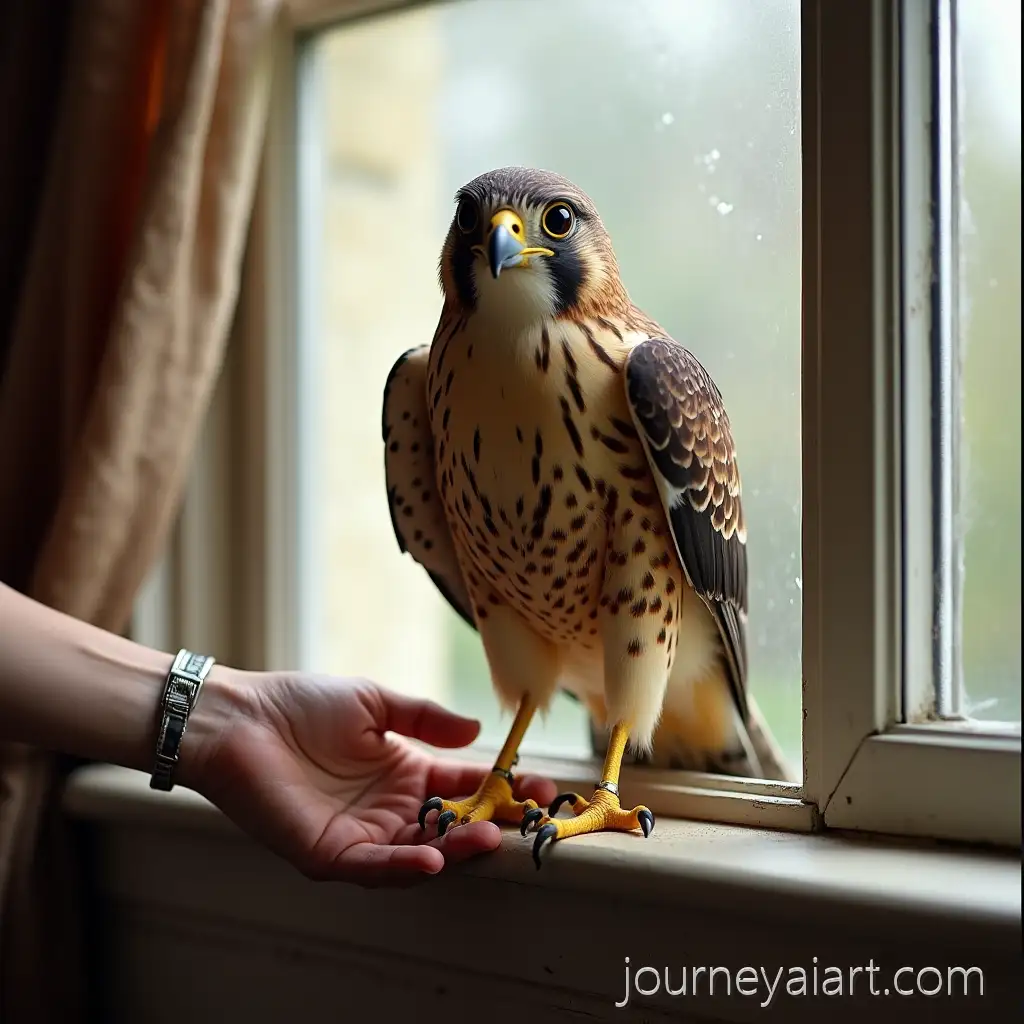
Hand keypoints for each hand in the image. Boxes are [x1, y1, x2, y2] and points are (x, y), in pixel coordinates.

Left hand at [184, 669, 555, 886]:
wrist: (242, 717)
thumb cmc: (303, 704)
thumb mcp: (376, 703)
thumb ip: (425, 718)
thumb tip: (478, 732)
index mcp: (404, 771)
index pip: (464, 784)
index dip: (502, 785)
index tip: (541, 782)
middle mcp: (389, 808)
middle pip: (452, 824)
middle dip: (493, 823)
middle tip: (531, 818)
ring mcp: (362, 834)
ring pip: (422, 851)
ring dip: (458, 847)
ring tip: (492, 836)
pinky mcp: (329, 853)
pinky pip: (376, 866)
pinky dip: (407, 865)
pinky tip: (435, 856)